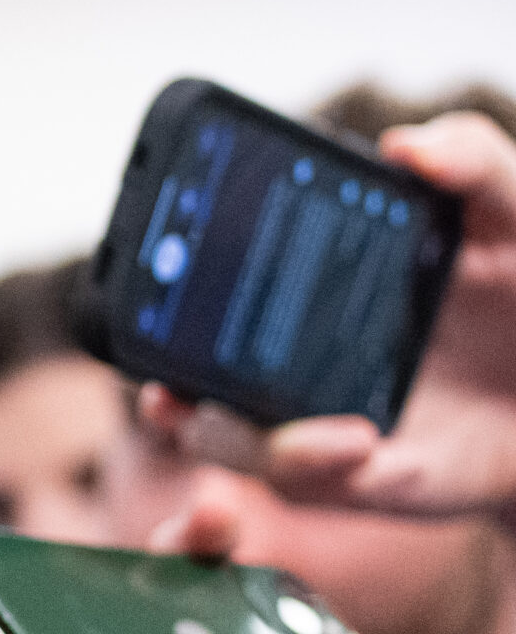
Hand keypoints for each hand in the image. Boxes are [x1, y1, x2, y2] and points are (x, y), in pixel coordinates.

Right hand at [139, 112, 515, 523]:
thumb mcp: (515, 213)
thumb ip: (473, 162)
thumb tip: (405, 145)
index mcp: (315, 287)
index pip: (216, 294)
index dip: (167, 302)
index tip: (153, 288)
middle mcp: (303, 359)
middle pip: (198, 386)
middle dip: (167, 395)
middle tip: (166, 394)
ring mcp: (329, 422)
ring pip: (243, 447)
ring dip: (250, 444)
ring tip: (321, 432)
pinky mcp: (370, 480)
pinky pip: (317, 488)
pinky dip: (318, 468)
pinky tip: (358, 444)